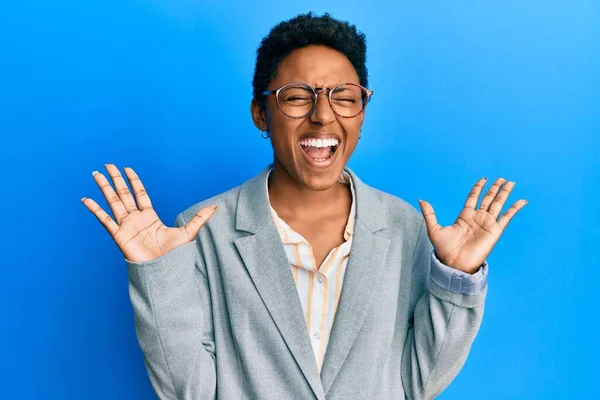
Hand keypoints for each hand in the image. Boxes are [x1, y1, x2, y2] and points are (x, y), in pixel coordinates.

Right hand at [81, 164, 216, 261]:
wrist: (162, 271)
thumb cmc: (174, 256)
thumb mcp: (189, 233)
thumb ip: (199, 219)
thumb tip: (215, 207)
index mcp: (150, 217)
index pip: (140, 194)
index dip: (134, 181)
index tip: (127, 168)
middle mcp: (136, 219)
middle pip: (124, 194)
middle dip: (116, 179)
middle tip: (108, 165)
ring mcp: (126, 226)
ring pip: (113, 202)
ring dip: (104, 188)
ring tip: (95, 174)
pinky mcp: (118, 235)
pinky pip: (104, 220)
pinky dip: (95, 209)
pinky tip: (86, 199)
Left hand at [418, 177, 526, 273]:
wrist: (454, 264)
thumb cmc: (444, 250)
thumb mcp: (434, 229)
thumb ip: (429, 214)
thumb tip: (421, 200)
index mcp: (464, 216)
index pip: (473, 197)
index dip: (479, 187)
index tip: (484, 179)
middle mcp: (477, 218)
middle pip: (488, 198)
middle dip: (494, 188)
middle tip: (502, 178)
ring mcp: (487, 224)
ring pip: (498, 204)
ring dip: (504, 193)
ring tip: (510, 183)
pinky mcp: (495, 231)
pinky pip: (507, 217)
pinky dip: (515, 208)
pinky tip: (522, 200)